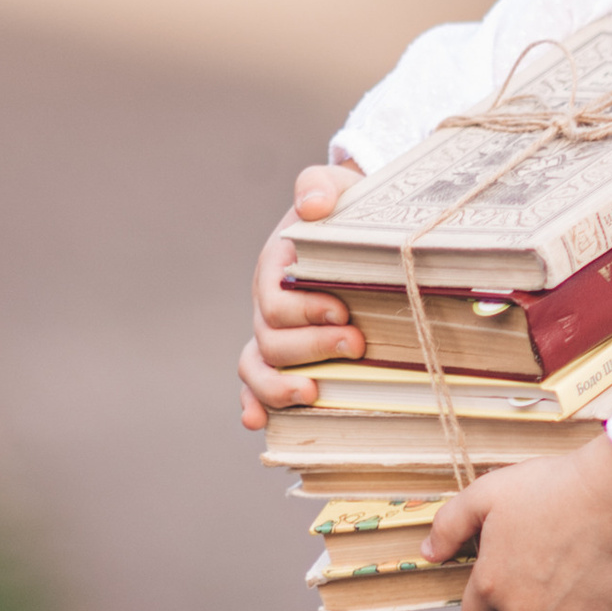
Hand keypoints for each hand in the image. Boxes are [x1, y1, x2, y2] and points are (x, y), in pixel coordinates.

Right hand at [237, 160, 364, 431]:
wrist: (350, 227)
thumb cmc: (344, 210)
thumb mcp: (336, 189)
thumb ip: (320, 187)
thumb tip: (312, 204)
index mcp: (277, 267)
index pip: (276, 298)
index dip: (305, 311)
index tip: (344, 311)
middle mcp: (268, 304)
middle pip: (272, 339)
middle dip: (312, 347)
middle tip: (357, 343)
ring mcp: (274, 332)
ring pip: (257, 367)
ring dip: (279, 386)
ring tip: (311, 393)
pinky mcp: (287, 354)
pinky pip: (257, 381)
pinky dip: (254, 402)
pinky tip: (257, 422)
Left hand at [432, 439, 611, 610]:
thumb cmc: (550, 488)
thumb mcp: (487, 493)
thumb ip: (449, 526)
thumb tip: (428, 554)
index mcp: (491, 586)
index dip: (485, 603)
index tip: (501, 582)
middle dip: (520, 606)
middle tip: (538, 568)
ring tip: (564, 579)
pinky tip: (589, 586)